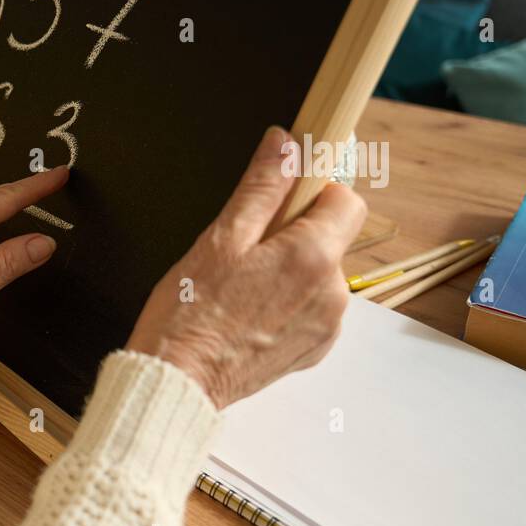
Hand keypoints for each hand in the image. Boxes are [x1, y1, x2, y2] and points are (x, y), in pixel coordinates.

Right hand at [125, 126, 367, 408]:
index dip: (315, 193)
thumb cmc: (189, 313)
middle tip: (245, 252)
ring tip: (242, 289)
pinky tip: (249, 315)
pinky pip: (313, 309)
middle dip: (296, 235)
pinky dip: (289, 304)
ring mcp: (328, 325)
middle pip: (332, 239)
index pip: (346, 200)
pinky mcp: (315, 350)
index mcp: (314, 255)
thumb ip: (261, 187)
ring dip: (291, 271)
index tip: (283, 200)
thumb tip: (285, 143)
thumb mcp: (220, 239)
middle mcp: (334, 292)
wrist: (180, 382)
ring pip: (321, 275)